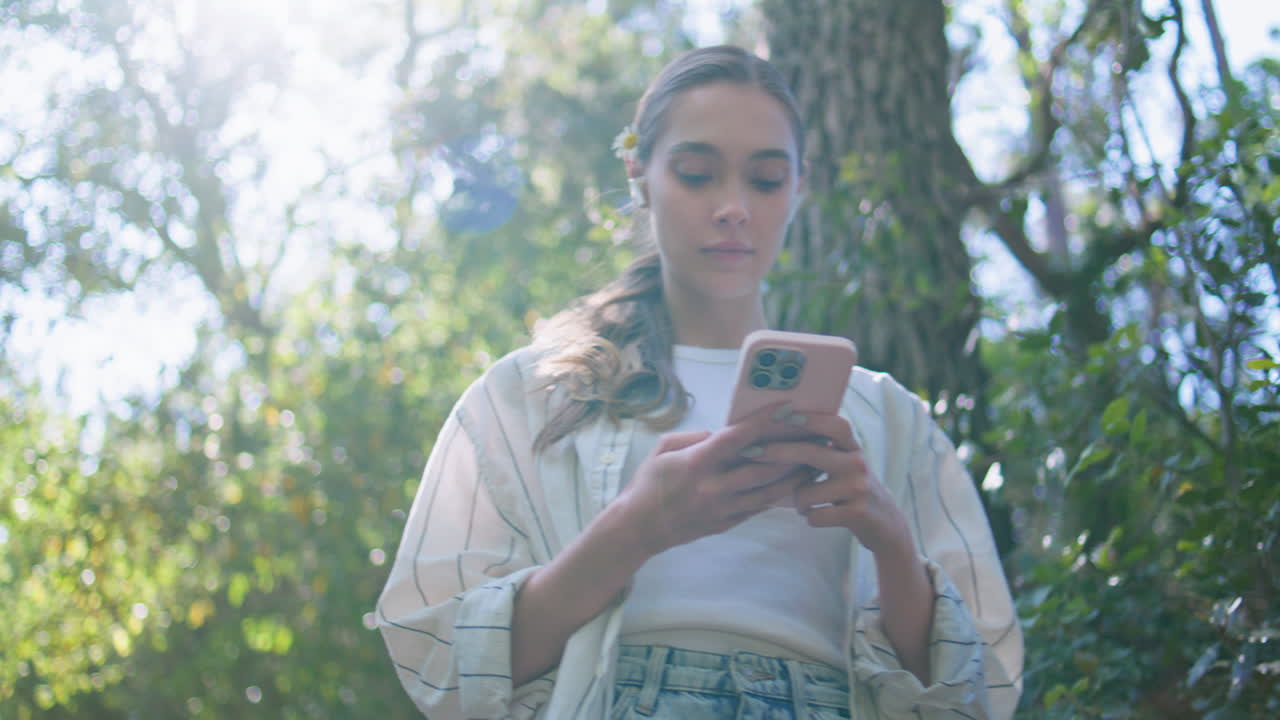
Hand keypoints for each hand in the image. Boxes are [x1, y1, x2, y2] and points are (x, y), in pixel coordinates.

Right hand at [614, 402, 810, 556]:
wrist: (639, 528)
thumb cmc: (648, 484)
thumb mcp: (663, 449)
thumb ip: (695, 437)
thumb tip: (723, 433)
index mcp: (696, 464)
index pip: (738, 438)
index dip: (765, 421)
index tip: (788, 407)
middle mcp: (714, 487)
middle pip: (763, 467)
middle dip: (792, 448)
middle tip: (815, 433)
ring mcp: (722, 509)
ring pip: (769, 491)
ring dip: (795, 475)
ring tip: (815, 459)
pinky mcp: (726, 523)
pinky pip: (759, 507)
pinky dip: (779, 494)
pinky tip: (795, 483)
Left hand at [755, 412, 913, 556]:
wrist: (885, 524)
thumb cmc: (850, 489)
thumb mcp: (843, 464)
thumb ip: (822, 448)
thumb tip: (781, 428)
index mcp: (852, 447)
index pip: (834, 425)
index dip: (810, 418)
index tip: (783, 414)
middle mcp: (857, 463)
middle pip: (811, 453)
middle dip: (777, 452)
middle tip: (751, 452)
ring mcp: (858, 488)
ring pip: (806, 492)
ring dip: (798, 501)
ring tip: (807, 503)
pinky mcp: (857, 513)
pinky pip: (814, 515)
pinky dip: (809, 517)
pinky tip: (818, 516)